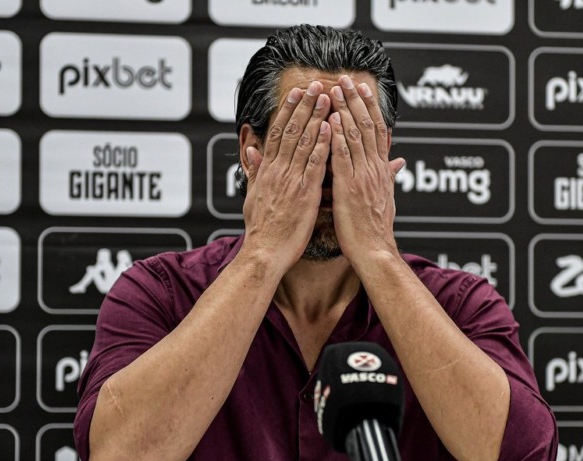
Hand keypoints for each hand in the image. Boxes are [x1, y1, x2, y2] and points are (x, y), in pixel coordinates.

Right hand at [241, 81, 331, 270]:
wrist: (264, 253)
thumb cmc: (261, 230)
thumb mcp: (252, 196)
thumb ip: (254, 171)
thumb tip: (251, 151)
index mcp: (268, 171)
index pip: (278, 133)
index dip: (288, 111)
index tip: (297, 93)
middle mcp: (278, 171)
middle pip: (291, 130)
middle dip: (304, 105)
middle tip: (316, 84)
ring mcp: (291, 180)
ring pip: (304, 141)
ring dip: (316, 117)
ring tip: (327, 97)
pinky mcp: (304, 193)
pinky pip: (314, 163)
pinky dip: (322, 144)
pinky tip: (331, 128)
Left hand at [328, 75, 404, 263]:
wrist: (375, 251)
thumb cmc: (375, 230)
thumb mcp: (386, 198)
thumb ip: (388, 176)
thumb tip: (397, 162)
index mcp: (381, 170)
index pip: (377, 131)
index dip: (369, 107)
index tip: (362, 88)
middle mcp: (374, 169)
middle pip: (367, 126)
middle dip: (355, 100)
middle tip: (346, 79)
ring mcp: (363, 177)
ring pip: (355, 136)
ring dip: (344, 110)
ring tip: (335, 89)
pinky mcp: (349, 188)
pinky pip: (343, 158)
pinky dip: (337, 137)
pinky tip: (331, 120)